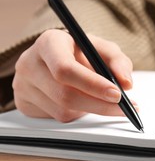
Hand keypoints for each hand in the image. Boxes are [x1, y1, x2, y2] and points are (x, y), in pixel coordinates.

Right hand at [13, 29, 134, 121]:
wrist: (55, 57)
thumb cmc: (80, 51)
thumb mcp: (102, 48)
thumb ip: (118, 61)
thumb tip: (126, 84)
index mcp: (49, 42)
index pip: (66, 69)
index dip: (93, 84)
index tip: (117, 93)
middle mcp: (29, 63)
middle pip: (65, 94)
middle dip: (99, 104)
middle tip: (123, 108)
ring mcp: (23, 85)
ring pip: (62, 110)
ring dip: (90, 109)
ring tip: (102, 99)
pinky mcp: (23, 103)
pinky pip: (56, 118)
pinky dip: (77, 114)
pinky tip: (83, 101)